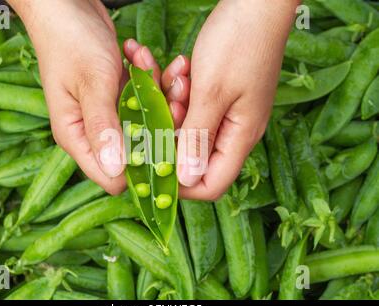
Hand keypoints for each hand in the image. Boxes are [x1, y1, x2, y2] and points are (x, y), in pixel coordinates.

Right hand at [8, 0, 190, 194]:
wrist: (65, 5)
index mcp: (77, 136)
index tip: (171, 146)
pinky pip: (144, 96)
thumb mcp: (91, 84)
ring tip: (152, 62)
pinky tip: (139, 53)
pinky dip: (149, 76)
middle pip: (137, 148)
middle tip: (173, 92)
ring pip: (146, 120)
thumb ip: (102, 127)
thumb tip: (115, 170)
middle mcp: (93, 131)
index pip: (112, 176)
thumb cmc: (70, 40)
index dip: (143, 169)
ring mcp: (108, 113)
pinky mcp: (118, 96)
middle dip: (160, 122)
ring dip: (157, 91)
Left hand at [176, 0, 297, 199]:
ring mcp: (227, 112)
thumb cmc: (239, 42)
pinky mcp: (219, 96)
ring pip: (188, 127)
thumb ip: (197, 137)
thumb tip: (186, 179)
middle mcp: (235, 131)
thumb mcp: (212, 92)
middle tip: (166, 101)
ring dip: (174, 105)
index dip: (181, 182)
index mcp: (240, 137)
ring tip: (179, 75)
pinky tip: (182, 68)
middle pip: (193, 154)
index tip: (154, 163)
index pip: (210, 184)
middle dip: (171, 131)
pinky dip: (180, 90)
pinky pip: (191, 105)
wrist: (256, 2)